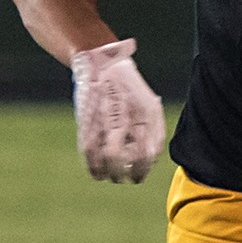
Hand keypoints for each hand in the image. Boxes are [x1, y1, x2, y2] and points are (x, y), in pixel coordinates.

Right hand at [71, 38, 164, 182]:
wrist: (101, 63)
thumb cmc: (129, 87)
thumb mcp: (150, 103)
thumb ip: (154, 130)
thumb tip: (152, 158)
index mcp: (146, 115)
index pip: (149, 152)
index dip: (145, 168)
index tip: (140, 173)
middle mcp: (127, 119)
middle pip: (130, 159)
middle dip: (130, 175)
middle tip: (129, 179)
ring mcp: (106, 121)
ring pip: (109, 160)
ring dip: (111, 174)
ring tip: (113, 177)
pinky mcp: (87, 123)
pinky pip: (89, 153)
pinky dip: (93, 168)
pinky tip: (97, 173)